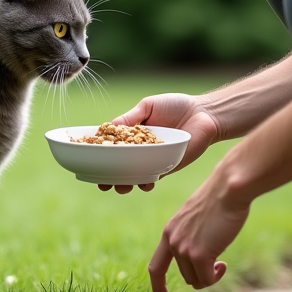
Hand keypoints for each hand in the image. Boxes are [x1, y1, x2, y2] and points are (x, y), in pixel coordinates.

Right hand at [98, 93, 221, 193]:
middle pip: (119, 166)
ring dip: (125, 183)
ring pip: (134, 176)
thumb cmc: (176, 106)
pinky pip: (152, 176)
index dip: (99, 156)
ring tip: (121, 186)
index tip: (87, 164)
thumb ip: (129, 118)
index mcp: (133, 134)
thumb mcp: (148, 106)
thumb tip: (108, 127)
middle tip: (102, 184)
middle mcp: (140, 149)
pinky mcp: (168, 166)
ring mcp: (153, 159)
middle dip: (109, 177)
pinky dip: (146, 181)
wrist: (204, 113)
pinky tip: (142, 183)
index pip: (112, 147)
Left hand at [148, 170, 248, 291]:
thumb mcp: (196, 219)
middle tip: (219, 263)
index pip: (156, 266)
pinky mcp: (199, 255)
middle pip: (185, 275)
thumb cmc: (219, 200)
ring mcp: (184, 249)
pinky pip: (208, 279)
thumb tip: (198, 259)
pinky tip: (224, 263)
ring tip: (222, 260)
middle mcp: (173, 242)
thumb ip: (191, 236)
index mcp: (169, 232)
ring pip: (197, 280)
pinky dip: (216, 276)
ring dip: (210, 275)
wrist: (229, 189)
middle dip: (202, 274)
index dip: (158, 285)